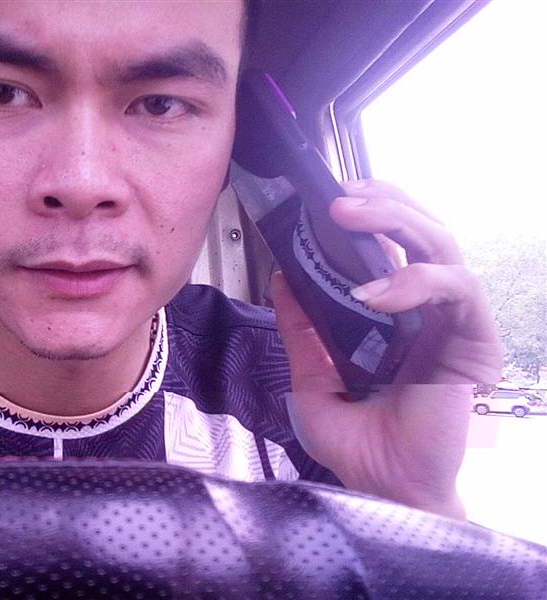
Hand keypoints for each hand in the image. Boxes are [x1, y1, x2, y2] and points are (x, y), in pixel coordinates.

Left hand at [271, 179, 502, 518]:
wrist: (383, 488)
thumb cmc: (358, 442)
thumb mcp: (313, 378)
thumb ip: (302, 331)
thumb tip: (283, 278)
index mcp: (396, 313)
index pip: (394, 244)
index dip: (371, 212)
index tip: (328, 199)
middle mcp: (427, 310)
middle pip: (420, 232)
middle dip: (382, 203)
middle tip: (339, 197)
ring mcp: (452, 323)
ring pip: (443, 247)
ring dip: (396, 224)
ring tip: (349, 218)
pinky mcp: (472, 343)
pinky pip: (458, 291)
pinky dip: (417, 281)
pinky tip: (376, 293)